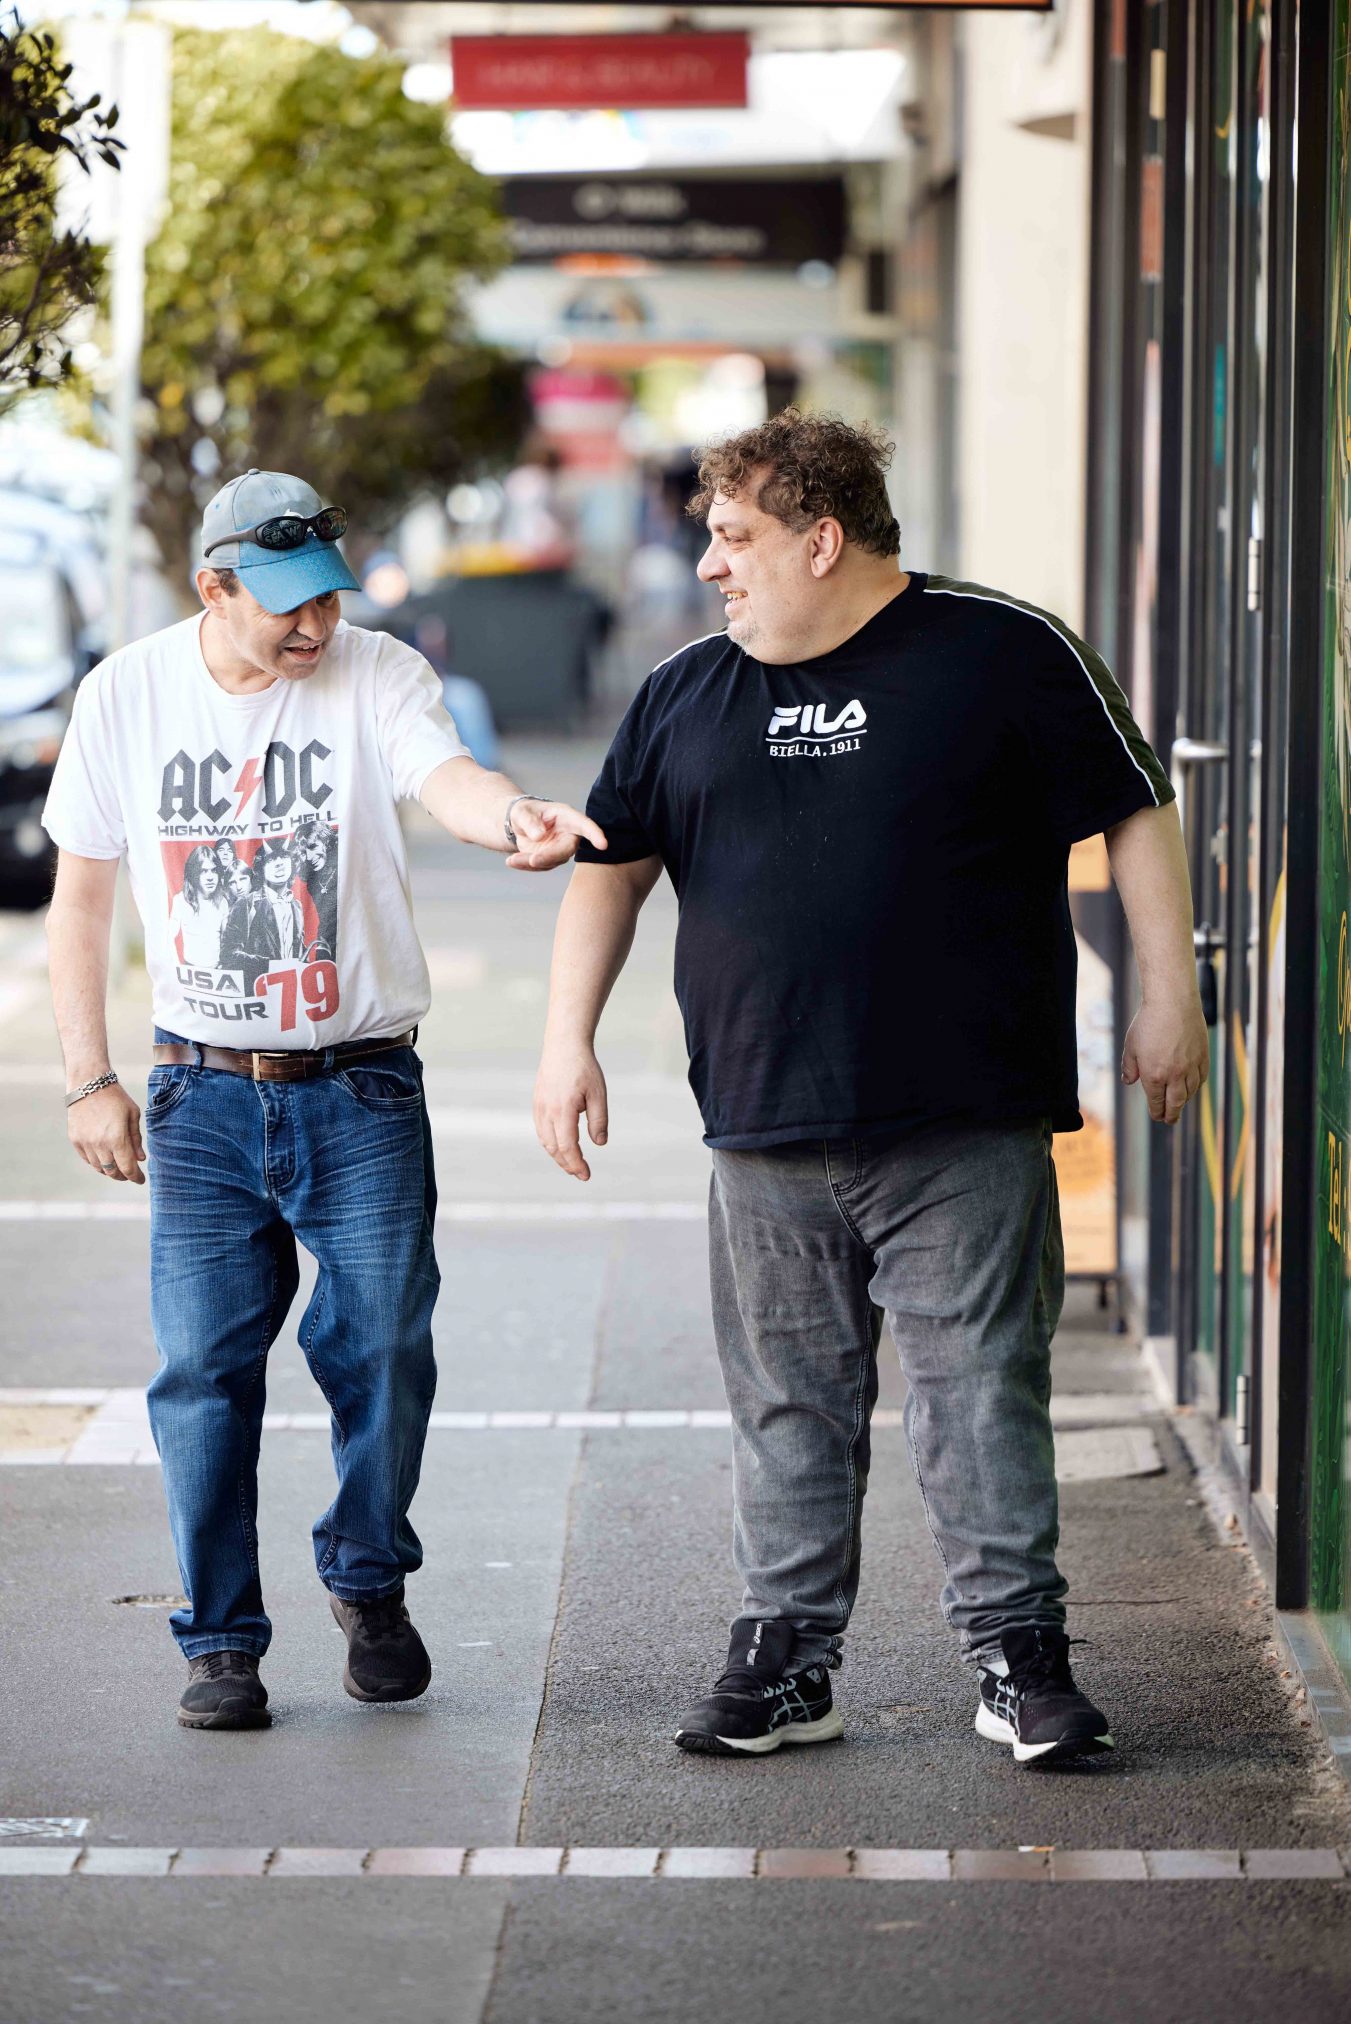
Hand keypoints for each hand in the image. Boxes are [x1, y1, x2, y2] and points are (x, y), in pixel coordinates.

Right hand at [67, 1082, 145, 1182]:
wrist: (88, 1084)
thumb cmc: (115, 1097)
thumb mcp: (133, 1115)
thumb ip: (136, 1139)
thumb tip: (141, 1159)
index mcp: (116, 1138)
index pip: (128, 1168)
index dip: (136, 1177)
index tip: (141, 1180)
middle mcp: (99, 1144)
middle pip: (112, 1172)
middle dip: (123, 1176)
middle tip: (130, 1174)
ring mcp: (85, 1143)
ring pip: (99, 1168)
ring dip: (110, 1171)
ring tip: (118, 1167)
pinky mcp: (75, 1139)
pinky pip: (87, 1159)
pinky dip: (97, 1163)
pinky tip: (105, 1159)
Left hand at [506, 800, 606, 872]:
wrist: (519, 823)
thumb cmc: (525, 812)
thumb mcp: (522, 812)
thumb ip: (530, 821)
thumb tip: (539, 835)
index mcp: (567, 817)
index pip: (584, 825)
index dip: (594, 834)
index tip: (603, 845)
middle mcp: (568, 834)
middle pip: (567, 849)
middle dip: (550, 856)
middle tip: (532, 860)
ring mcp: (561, 849)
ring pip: (552, 861)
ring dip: (531, 863)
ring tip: (512, 860)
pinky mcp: (551, 860)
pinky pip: (540, 866)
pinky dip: (525, 865)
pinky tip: (512, 861)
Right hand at [534, 1044, 607, 1180]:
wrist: (564, 1045)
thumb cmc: (584, 1067)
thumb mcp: (598, 1093)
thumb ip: (599, 1120)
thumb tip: (599, 1144)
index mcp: (563, 1109)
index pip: (567, 1146)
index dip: (576, 1164)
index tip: (586, 1175)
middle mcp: (547, 1111)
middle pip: (554, 1148)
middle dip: (567, 1164)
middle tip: (582, 1174)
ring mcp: (539, 1107)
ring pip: (545, 1141)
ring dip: (558, 1156)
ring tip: (572, 1164)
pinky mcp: (537, 1103)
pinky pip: (541, 1130)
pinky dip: (550, 1143)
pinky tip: (561, 1146)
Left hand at [1121, 996, 1209, 1124]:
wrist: (1173, 1003)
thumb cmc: (1148, 1022)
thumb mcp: (1131, 1046)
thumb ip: (1129, 1067)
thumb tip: (1129, 1082)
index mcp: (1154, 1075)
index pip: (1156, 1101)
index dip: (1156, 1112)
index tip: (1157, 1117)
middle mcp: (1174, 1075)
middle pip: (1175, 1103)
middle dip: (1172, 1115)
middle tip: (1170, 1121)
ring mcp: (1191, 1066)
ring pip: (1190, 1092)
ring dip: (1183, 1100)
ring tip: (1179, 1104)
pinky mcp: (1203, 1056)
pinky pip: (1201, 1078)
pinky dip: (1196, 1085)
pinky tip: (1192, 1086)